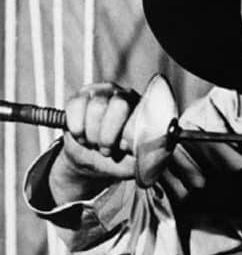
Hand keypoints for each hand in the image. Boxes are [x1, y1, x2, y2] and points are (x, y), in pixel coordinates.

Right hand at [49, 83, 139, 203]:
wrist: (95, 161)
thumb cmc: (121, 158)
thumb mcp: (137, 162)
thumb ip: (149, 155)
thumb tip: (153, 147)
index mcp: (143, 108)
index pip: (134, 110)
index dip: (124, 133)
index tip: (121, 148)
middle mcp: (124, 94)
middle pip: (116, 104)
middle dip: (107, 134)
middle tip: (106, 149)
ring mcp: (102, 92)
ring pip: (94, 106)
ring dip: (91, 134)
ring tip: (94, 144)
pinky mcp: (81, 96)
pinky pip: (75, 105)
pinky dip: (76, 127)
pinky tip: (82, 136)